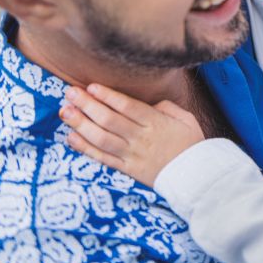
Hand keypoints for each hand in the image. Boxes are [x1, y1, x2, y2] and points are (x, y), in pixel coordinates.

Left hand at [59, 84, 204, 186]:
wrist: (197, 176)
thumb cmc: (191, 143)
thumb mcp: (186, 118)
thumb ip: (165, 106)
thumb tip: (147, 102)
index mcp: (156, 123)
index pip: (127, 106)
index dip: (107, 96)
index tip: (91, 86)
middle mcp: (141, 138)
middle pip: (109, 120)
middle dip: (87, 105)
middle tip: (70, 93)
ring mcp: (132, 155)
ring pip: (102, 138)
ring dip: (81, 124)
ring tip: (65, 112)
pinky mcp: (127, 169)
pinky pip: (103, 158)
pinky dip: (85, 148)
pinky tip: (71, 137)